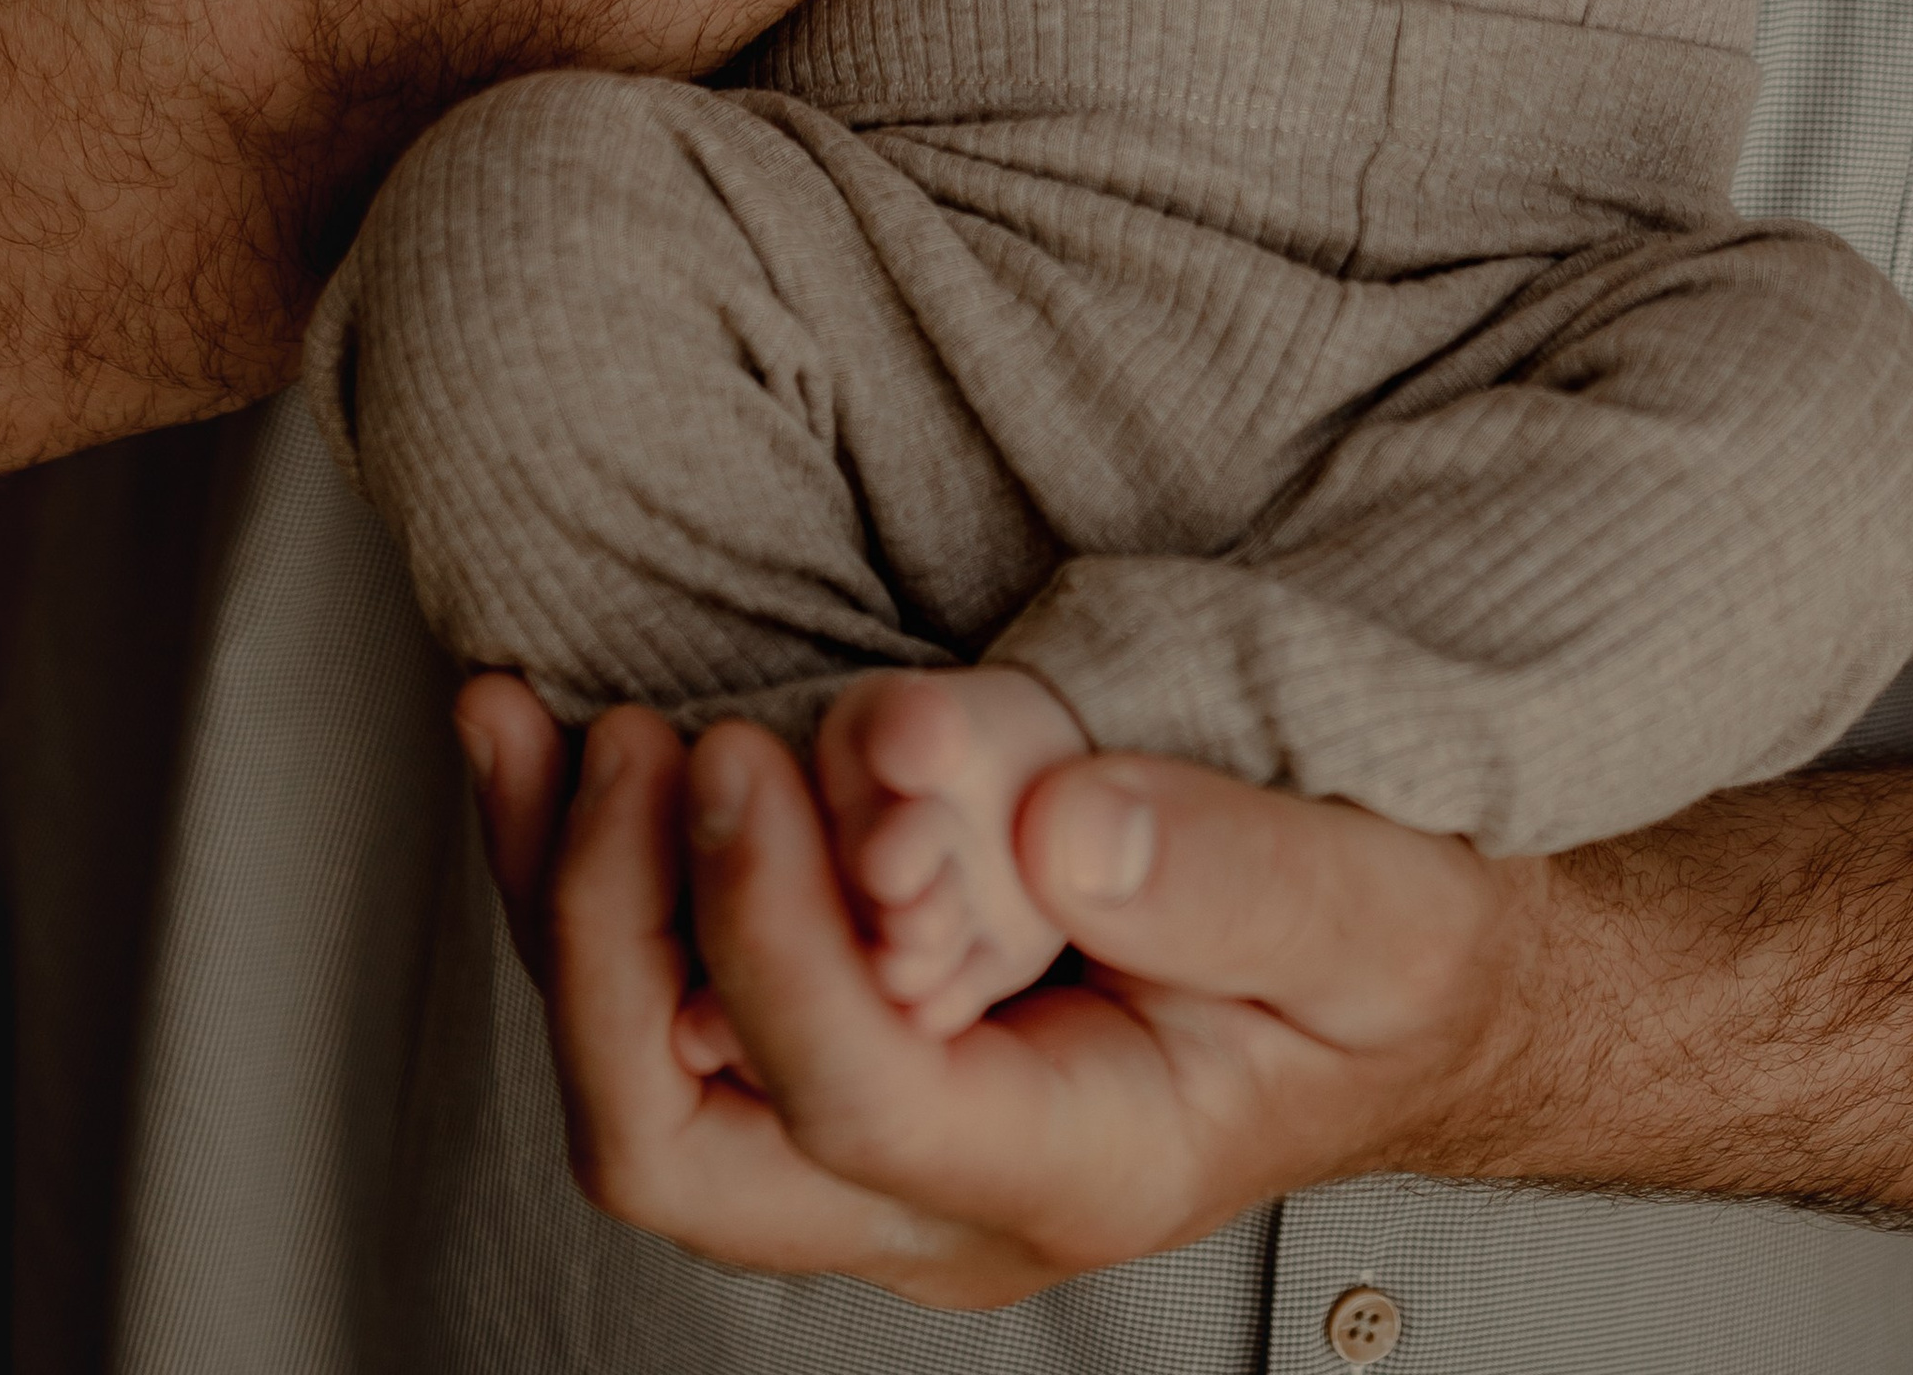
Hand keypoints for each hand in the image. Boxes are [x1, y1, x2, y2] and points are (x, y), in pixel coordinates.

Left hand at [454, 678, 1533, 1306]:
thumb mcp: (1375, 911)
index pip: (854, 1102)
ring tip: (517, 716)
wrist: (1395, 1012)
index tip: (742, 752)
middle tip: (633, 744)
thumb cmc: (1388, 970)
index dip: (765, 936)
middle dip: (604, 944)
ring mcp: (869, 1149)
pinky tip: (544, 743)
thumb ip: (1233, 877)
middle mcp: (937, 1196)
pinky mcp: (835, 1066)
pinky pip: (659, 1011)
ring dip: (554, 902)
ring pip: (636, 1085)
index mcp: (1075, 1163)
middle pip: (680, 1151)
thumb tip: (1059, 828)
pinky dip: (586, 881)